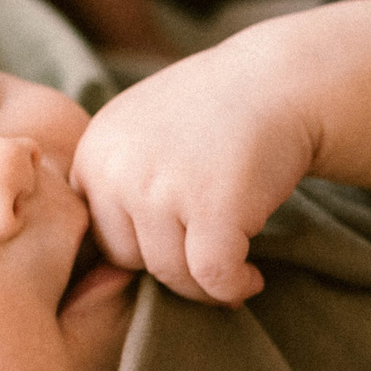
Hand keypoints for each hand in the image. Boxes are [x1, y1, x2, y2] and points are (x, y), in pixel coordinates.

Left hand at [73, 38, 316, 303]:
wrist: (280, 81)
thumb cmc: (214, 116)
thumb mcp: (141, 136)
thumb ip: (115, 189)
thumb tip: (90, 288)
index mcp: (95, 153)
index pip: (99, 234)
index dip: (141, 246)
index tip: (180, 243)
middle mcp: (118, 170)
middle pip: (128, 260)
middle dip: (170, 265)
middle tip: (209, 257)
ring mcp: (162, 189)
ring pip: (172, 274)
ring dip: (207, 285)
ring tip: (236, 268)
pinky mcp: (212, 208)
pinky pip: (213, 277)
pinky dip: (234, 288)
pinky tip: (252, 279)